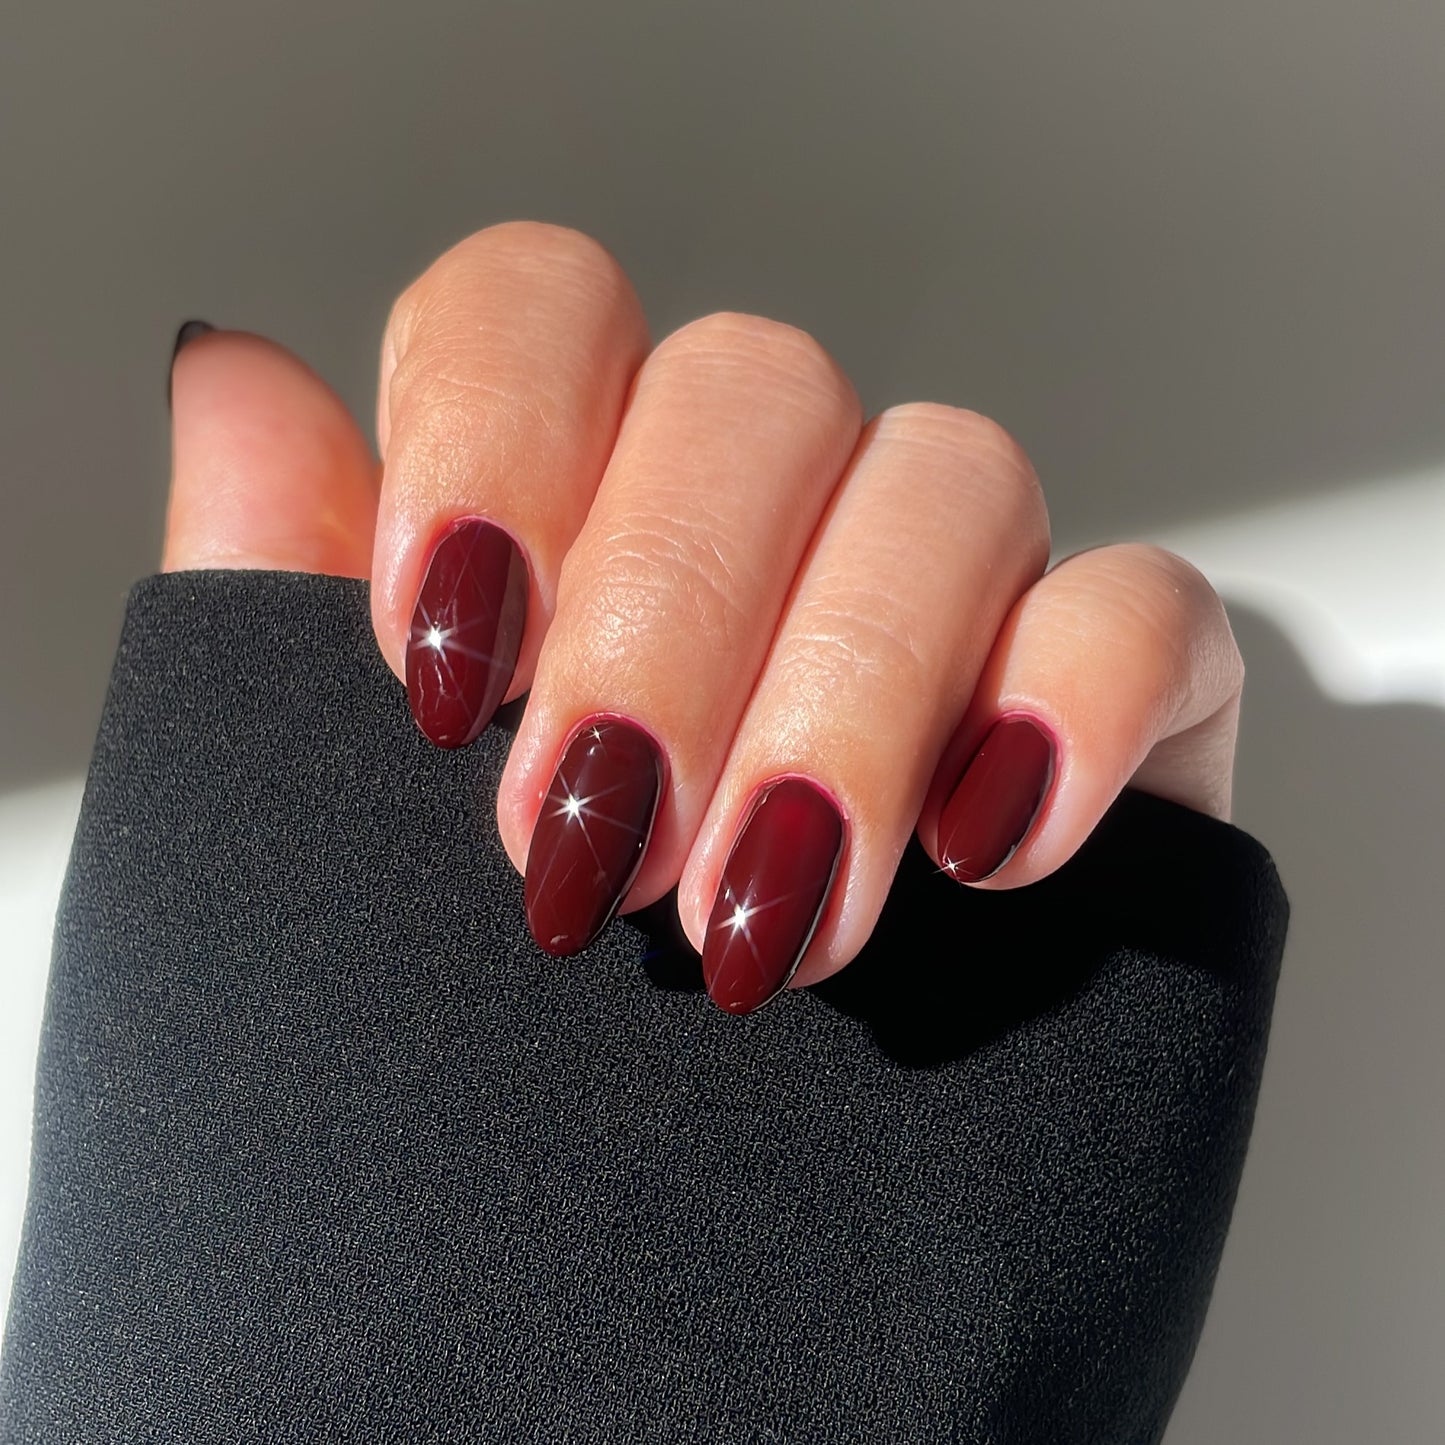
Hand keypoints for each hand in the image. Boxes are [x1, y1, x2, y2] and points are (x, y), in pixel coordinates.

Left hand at [162, 222, 1242, 1013]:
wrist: (657, 1316)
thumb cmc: (468, 1065)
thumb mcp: (320, 819)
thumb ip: (269, 585)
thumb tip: (240, 375)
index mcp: (567, 514)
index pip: (545, 305)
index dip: (493, 428)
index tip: (445, 657)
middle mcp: (759, 531)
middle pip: (758, 387)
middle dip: (673, 618)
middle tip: (602, 841)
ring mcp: (943, 610)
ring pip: (953, 477)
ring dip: (849, 696)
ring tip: (775, 911)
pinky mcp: (1106, 715)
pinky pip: (1154, 613)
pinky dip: (1079, 708)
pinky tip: (992, 850)